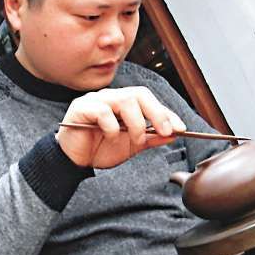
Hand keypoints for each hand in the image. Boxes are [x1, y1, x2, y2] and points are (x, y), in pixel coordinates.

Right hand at [56, 87, 185, 167]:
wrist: (74, 161)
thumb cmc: (99, 149)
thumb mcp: (131, 146)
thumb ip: (150, 137)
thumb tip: (173, 133)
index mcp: (123, 103)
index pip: (149, 100)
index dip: (165, 113)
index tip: (180, 128)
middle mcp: (111, 97)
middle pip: (139, 94)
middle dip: (156, 113)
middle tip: (166, 131)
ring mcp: (96, 100)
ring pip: (125, 100)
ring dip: (136, 123)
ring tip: (136, 140)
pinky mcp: (81, 108)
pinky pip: (102, 111)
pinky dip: (112, 126)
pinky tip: (111, 137)